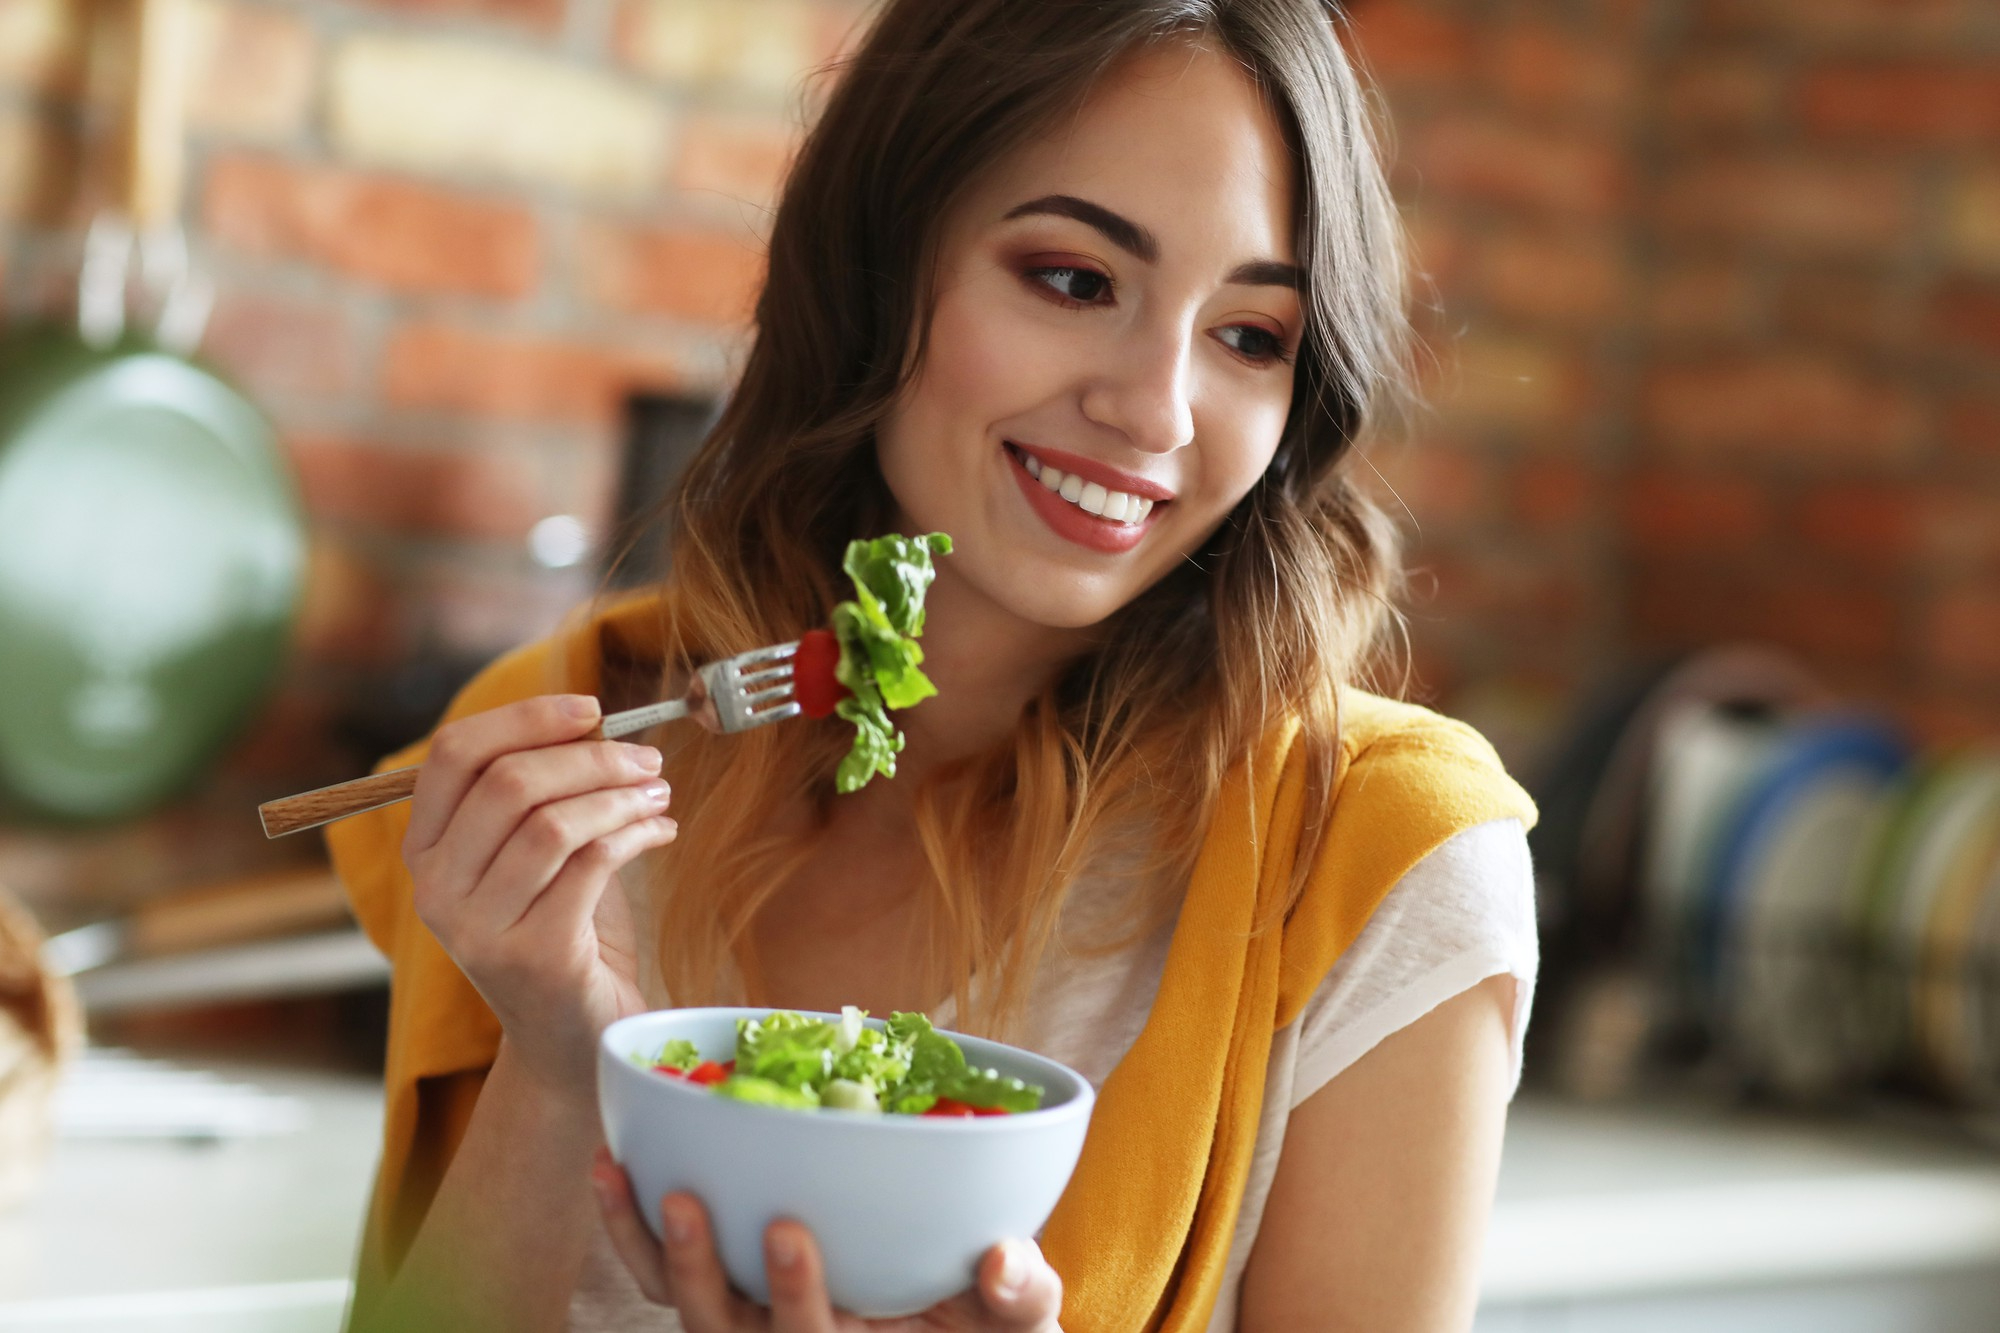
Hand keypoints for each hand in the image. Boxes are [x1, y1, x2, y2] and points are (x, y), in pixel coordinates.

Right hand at [403, 694, 677, 1091]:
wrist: (574, 1040)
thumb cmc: (563, 931)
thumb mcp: (538, 857)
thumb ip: (542, 794)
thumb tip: (593, 722)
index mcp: (425, 852)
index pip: (453, 754)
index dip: (525, 718)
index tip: (591, 710)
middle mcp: (436, 890)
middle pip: (508, 782)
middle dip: (590, 758)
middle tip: (647, 761)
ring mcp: (478, 928)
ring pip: (553, 822)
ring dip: (620, 796)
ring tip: (659, 796)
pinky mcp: (533, 955)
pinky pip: (591, 863)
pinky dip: (636, 834)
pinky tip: (661, 832)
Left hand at [589, 1148, 1062, 1331]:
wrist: (962, 1320)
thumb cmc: (993, 1318)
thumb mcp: (1022, 1320)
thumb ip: (1022, 1295)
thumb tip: (1006, 1259)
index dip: (795, 1295)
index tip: (788, 1229)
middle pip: (724, 1327)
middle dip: (698, 1269)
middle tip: (687, 1202)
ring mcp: (751, 1317)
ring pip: (678, 1298)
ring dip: (645, 1240)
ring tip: (618, 1173)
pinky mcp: (728, 1282)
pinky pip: (662, 1267)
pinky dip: (630, 1222)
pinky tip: (612, 1162)